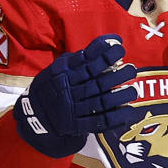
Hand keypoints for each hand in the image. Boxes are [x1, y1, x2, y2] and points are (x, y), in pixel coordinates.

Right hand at [15, 34, 137, 157]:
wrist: (34, 112)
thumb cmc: (53, 85)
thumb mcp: (60, 67)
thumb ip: (82, 56)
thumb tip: (108, 41)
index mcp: (63, 74)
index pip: (88, 63)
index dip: (105, 56)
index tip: (120, 49)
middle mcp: (67, 91)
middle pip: (97, 83)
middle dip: (117, 76)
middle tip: (131, 70)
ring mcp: (71, 109)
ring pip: (100, 102)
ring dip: (120, 96)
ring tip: (133, 90)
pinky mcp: (75, 126)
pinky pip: (99, 122)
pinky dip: (115, 117)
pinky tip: (128, 111)